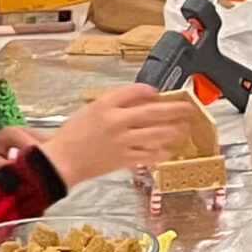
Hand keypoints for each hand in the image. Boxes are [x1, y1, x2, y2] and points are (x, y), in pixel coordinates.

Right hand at [43, 83, 195, 188]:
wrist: (64, 160)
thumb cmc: (75, 135)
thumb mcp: (93, 109)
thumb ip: (116, 102)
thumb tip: (143, 99)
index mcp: (106, 105)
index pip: (135, 91)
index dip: (151, 91)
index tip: (159, 93)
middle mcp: (117, 122)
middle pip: (152, 112)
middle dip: (174, 109)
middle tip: (188, 108)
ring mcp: (123, 142)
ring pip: (156, 134)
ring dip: (173, 130)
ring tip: (184, 128)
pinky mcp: (125, 159)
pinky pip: (150, 154)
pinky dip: (162, 151)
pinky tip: (169, 149)